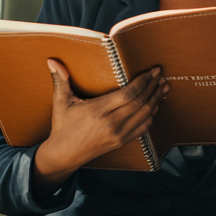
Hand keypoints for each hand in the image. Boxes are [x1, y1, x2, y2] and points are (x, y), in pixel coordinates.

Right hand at [31, 59, 166, 195]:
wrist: (64, 154)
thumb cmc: (63, 126)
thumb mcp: (60, 103)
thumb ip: (60, 80)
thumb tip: (52, 60)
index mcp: (98, 110)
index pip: (128, 94)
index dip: (143, 81)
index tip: (152, 71)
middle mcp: (111, 123)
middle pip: (140, 102)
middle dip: (153, 87)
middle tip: (161, 74)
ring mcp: (118, 134)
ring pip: (145, 115)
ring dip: (156, 99)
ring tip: (163, 86)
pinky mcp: (121, 141)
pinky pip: (143, 128)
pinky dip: (152, 115)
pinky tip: (155, 104)